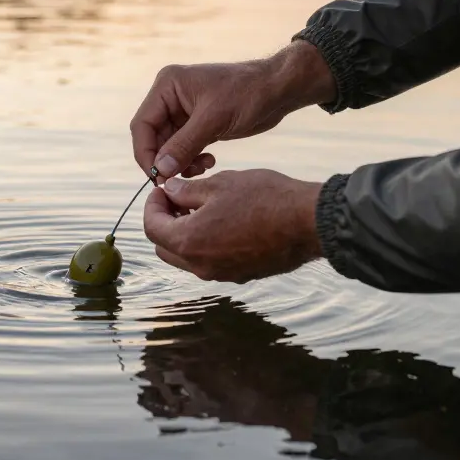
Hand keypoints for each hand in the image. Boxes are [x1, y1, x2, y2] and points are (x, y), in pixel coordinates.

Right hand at [129, 40, 334, 180]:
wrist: (277, 91)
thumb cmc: (248, 94)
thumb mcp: (214, 119)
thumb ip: (184, 145)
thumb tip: (160, 170)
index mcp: (167, 86)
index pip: (142, 124)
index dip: (146, 153)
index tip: (157, 176)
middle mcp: (170, 97)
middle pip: (153, 138)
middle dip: (165, 160)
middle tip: (177, 180)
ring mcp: (183, 112)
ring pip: (168, 147)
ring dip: (180, 163)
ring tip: (202, 168)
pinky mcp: (197, 124)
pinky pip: (183, 149)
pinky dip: (191, 160)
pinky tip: (209, 162)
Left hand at [143, 169, 323, 282]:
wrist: (308, 222)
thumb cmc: (265, 198)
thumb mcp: (219, 184)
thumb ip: (186, 191)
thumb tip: (169, 190)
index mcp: (189, 241)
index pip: (151, 227)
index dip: (153, 205)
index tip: (163, 190)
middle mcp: (200, 265)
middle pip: (164, 247)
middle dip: (165, 222)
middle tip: (179, 198)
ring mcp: (221, 274)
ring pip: (186, 257)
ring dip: (185, 234)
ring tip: (202, 207)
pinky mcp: (240, 275)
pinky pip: (210, 262)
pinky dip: (206, 244)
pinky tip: (223, 221)